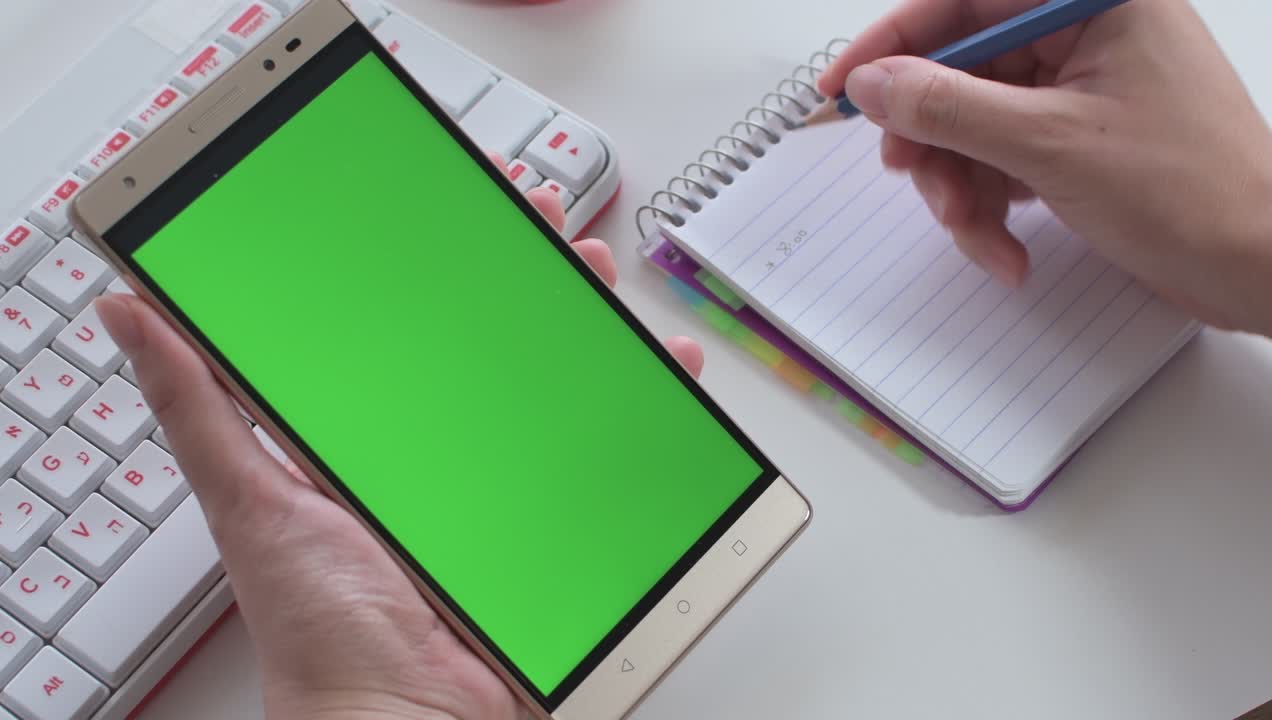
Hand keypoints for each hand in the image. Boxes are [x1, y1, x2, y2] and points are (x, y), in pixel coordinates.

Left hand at [95, 179, 704, 719]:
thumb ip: (200, 406)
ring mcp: (516, 486)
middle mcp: (450, 453)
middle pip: (495, 342)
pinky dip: (655, 409)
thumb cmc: (325, 631)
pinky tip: (667, 372)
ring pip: (564, 384)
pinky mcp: (568, 524)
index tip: (453, 205)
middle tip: (538, 221)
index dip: (435, 259)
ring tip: (599, 278)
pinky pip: (620, 455)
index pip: (411, 324)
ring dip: (593, 323)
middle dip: (525, 271)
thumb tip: (132, 316)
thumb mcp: (252, 500)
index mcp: (379, 436)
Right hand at [818, 0, 1271, 337]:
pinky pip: (1002, 159)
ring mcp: (1080, 88)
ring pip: (973, 124)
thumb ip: (948, 106)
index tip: (842, 86)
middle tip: (915, 179)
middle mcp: (1084, 32)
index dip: (892, 41)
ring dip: (961, 187)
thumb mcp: (1048, 144)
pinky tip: (1010, 248)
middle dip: (932, 139)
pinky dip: (993, 206)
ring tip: (981, 234)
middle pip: (960, 69)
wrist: (1259, 268)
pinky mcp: (1078, 138)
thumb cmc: (1190, 192)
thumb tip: (873, 84)